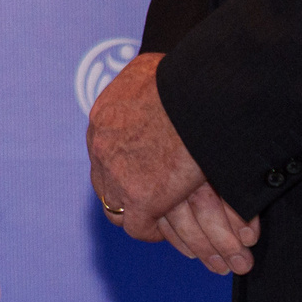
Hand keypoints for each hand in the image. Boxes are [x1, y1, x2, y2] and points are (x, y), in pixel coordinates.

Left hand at [86, 53, 255, 269]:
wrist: (200, 96)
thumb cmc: (185, 78)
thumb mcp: (149, 71)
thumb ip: (141, 84)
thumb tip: (149, 79)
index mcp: (102, 116)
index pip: (102, 151)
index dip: (122, 166)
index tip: (142, 172)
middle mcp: (101, 146)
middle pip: (103, 183)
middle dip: (124, 194)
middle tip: (148, 201)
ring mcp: (117, 174)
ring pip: (117, 209)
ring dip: (138, 215)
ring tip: (161, 220)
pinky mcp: (141, 198)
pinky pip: (139, 227)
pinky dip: (154, 230)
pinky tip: (174, 230)